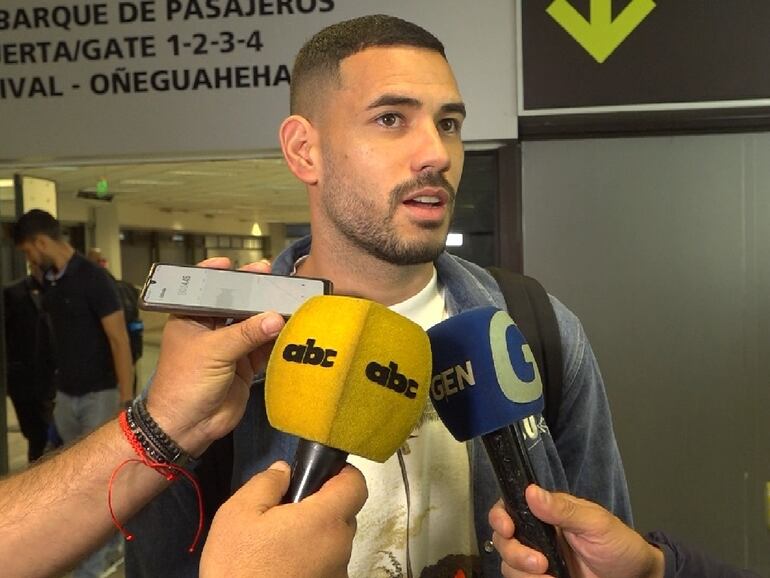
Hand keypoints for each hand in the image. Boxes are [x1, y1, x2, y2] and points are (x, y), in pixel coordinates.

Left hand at [146, 258, 284, 455]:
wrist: (187, 427)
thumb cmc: (185, 383)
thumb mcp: (213, 351)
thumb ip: (246, 333)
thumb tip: (276, 318)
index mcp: (191, 319)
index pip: (203, 289)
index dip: (217, 275)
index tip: (233, 264)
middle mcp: (210, 329)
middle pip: (234, 304)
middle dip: (253, 293)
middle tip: (273, 277)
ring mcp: (229, 347)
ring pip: (253, 325)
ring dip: (269, 316)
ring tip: (290, 299)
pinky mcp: (244, 365)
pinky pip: (264, 347)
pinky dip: (277, 339)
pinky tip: (291, 328)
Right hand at [200, 461, 367, 577]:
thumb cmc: (238, 566)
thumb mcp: (238, 514)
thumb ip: (266, 483)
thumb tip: (285, 470)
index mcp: (325, 520)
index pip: (356, 485)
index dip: (342, 474)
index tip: (320, 474)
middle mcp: (341, 547)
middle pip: (344, 514)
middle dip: (321, 507)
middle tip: (287, 512)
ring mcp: (338, 573)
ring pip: (335, 542)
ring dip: (316, 536)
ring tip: (280, 544)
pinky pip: (328, 565)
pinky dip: (312, 560)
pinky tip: (284, 565)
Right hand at [489, 485, 663, 577]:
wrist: (634, 577)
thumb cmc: (618, 544)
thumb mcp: (595, 523)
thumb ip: (563, 510)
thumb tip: (531, 491)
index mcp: (545, 513)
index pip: (509, 507)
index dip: (500, 517)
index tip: (507, 529)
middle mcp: (536, 534)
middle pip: (502, 539)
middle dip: (514, 552)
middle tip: (540, 563)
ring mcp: (538, 558)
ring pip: (508, 564)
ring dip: (522, 572)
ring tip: (549, 577)